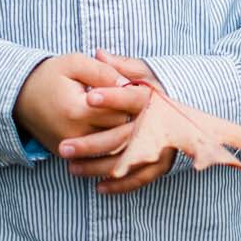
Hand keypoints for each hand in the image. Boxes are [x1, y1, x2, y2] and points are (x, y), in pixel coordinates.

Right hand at [13, 53, 134, 156]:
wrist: (19, 96)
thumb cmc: (50, 76)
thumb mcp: (75, 63)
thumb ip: (103, 71)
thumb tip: (129, 85)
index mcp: (77, 110)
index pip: (121, 111)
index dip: (133, 100)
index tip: (140, 89)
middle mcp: (74, 135)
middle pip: (120, 132)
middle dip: (132, 118)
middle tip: (140, 104)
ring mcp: (70, 149)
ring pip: (112, 147)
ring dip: (124, 133)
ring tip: (130, 116)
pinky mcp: (67, 156)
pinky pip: (97, 156)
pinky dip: (110, 146)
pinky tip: (117, 131)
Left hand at [61, 50, 174, 193]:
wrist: (176, 113)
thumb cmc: (151, 90)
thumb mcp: (141, 72)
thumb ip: (121, 66)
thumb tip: (100, 53)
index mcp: (155, 100)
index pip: (134, 98)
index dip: (113, 97)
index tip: (89, 97)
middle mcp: (161, 126)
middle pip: (124, 137)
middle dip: (92, 143)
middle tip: (64, 146)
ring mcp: (162, 148)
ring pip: (127, 162)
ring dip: (97, 168)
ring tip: (71, 166)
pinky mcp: (160, 165)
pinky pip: (139, 179)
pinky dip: (120, 186)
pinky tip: (98, 186)